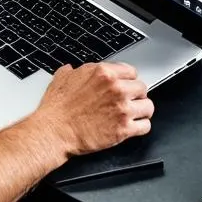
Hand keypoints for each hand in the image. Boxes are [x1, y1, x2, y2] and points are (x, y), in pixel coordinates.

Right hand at [34, 62, 152, 157]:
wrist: (54, 131)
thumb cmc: (56, 108)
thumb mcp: (62, 78)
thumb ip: (74, 71)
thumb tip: (74, 70)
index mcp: (104, 73)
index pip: (131, 71)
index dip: (128, 80)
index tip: (126, 86)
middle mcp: (116, 89)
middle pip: (142, 87)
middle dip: (135, 95)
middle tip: (129, 101)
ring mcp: (122, 109)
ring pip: (148, 106)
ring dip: (141, 110)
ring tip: (135, 114)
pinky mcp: (124, 129)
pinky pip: (145, 126)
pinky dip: (141, 127)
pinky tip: (134, 127)